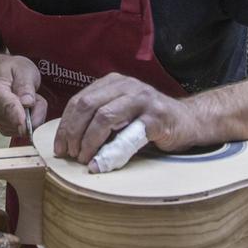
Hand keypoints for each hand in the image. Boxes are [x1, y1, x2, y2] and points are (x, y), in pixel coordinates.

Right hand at [0, 54, 47, 137]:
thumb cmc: (12, 71)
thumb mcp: (22, 69)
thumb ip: (25, 85)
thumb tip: (27, 103)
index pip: (6, 107)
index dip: (16, 116)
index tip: (23, 124)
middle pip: (19, 122)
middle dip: (35, 112)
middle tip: (34, 94)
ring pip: (25, 128)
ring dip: (33, 115)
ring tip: (28, 98)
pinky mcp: (5, 129)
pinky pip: (25, 131)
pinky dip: (31, 121)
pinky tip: (26, 108)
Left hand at [53, 73, 190, 164]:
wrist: (188, 121)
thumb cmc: (149, 121)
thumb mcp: (120, 114)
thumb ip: (97, 120)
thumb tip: (68, 142)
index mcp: (114, 82)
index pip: (79, 100)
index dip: (65, 125)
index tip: (59, 146)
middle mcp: (127, 85)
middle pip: (87, 105)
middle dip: (73, 132)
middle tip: (69, 154)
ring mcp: (142, 100)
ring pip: (104, 117)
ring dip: (89, 142)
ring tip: (84, 159)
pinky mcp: (156, 118)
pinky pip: (128, 137)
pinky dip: (111, 153)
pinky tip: (102, 165)